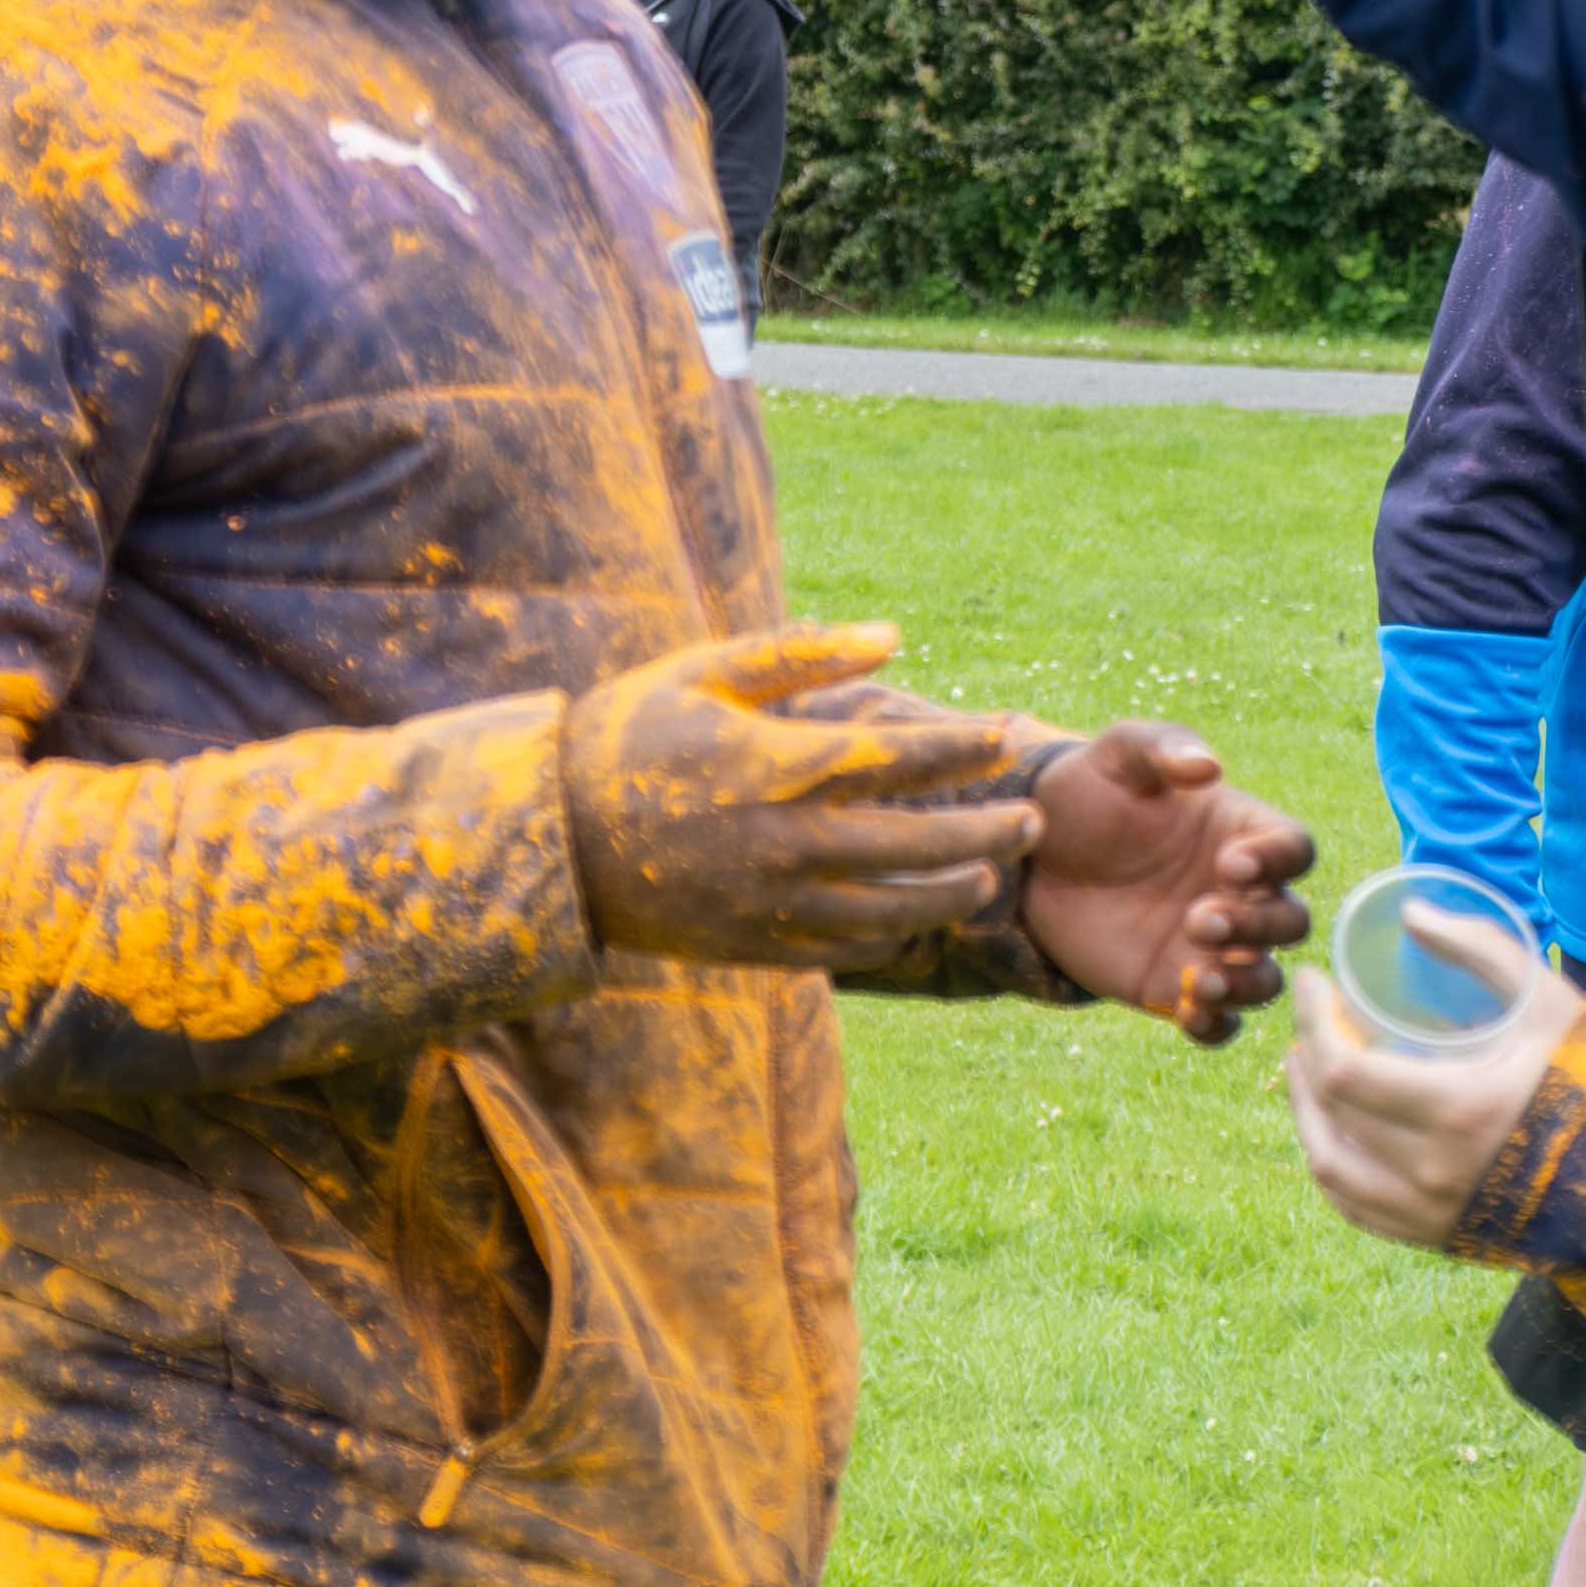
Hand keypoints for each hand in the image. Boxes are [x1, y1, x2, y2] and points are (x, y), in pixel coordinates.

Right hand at [563, 626, 1038, 970]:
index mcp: (778, 765)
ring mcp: (773, 903)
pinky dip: (891, 935)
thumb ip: (802, 652)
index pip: (902, 757)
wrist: (550, 838)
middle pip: (918, 844)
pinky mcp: (756, 946)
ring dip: (950, 894)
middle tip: (1035, 823)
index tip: (1007, 734)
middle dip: (987, 833)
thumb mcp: (706, 670)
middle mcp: (786, 841)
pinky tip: (914, 917)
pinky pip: (847, 950)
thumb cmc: (631, 733)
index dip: (966, 747)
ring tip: (986, 877)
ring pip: (893, 910)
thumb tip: (895, 636)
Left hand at [1014, 723, 1315, 1041]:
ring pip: (1265, 979)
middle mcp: (1240, 895)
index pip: (1294, 849)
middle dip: (1257, 926)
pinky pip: (1219, 1022)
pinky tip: (1187, 1012)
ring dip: (1246, 983)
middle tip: (1199, 918)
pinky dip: (1215, 1025)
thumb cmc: (1085, 795)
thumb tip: (1209, 766)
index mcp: (1241, 834)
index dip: (1278, 860)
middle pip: (1291, 921)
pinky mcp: (1176, 988)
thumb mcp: (1116, 756)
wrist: (1032, 859)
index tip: (1231, 864)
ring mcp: (1212, 948)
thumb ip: (1162, 747)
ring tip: (1201, 979)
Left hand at [1283, 898, 1582, 1248]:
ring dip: (1306, 1115)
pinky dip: (1332, 1164)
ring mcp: (1432, 1214)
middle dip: (1305, 1057)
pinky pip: (1358, 1208)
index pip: (1344, 1072)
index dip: (1313, 1021)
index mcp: (1460, 1110)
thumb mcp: (1549, 1001)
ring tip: (1305, 1070)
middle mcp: (1434, 1172)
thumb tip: (1412, 914)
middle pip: (1330, 1116)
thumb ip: (1482, 949)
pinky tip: (1332, 1130)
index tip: (1310, 981)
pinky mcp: (1439, 1238)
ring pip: (1331, 1168)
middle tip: (1310, 1020)